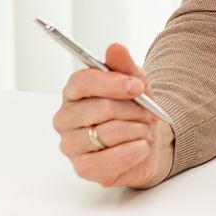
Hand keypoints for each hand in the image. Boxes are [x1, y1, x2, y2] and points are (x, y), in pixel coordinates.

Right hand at [51, 43, 174, 188]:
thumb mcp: (136, 83)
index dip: (113, 83)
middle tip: (149, 113)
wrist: (148, 141)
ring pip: (110, 133)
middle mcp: (66, 118)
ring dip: (137, 130)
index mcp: (74, 92)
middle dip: (135, 110)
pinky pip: (111, 159)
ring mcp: (71, 145)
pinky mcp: (83, 168)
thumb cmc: (135, 109)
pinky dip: (134, 152)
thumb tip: (115, 47)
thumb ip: (125, 66)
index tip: (137, 87)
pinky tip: (140, 148)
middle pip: (102, 108)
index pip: (82, 81)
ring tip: (142, 130)